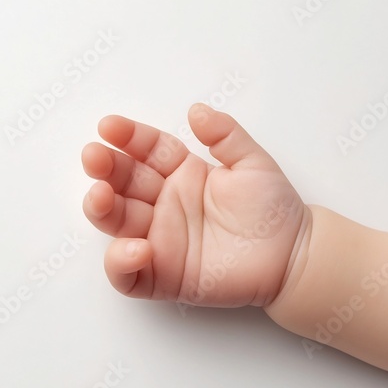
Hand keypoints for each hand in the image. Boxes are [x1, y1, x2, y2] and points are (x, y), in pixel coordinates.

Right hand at [81, 103, 306, 307]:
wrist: (292, 255)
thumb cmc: (272, 209)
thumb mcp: (252, 163)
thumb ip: (226, 135)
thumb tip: (195, 111)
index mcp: (184, 174)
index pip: (147, 151)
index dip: (129, 138)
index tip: (109, 126)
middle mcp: (166, 205)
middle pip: (125, 185)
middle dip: (107, 170)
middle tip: (95, 157)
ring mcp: (162, 240)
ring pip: (119, 224)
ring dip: (102, 210)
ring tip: (101, 196)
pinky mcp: (165, 276)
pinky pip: (131, 274)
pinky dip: (122, 263)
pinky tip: (135, 248)